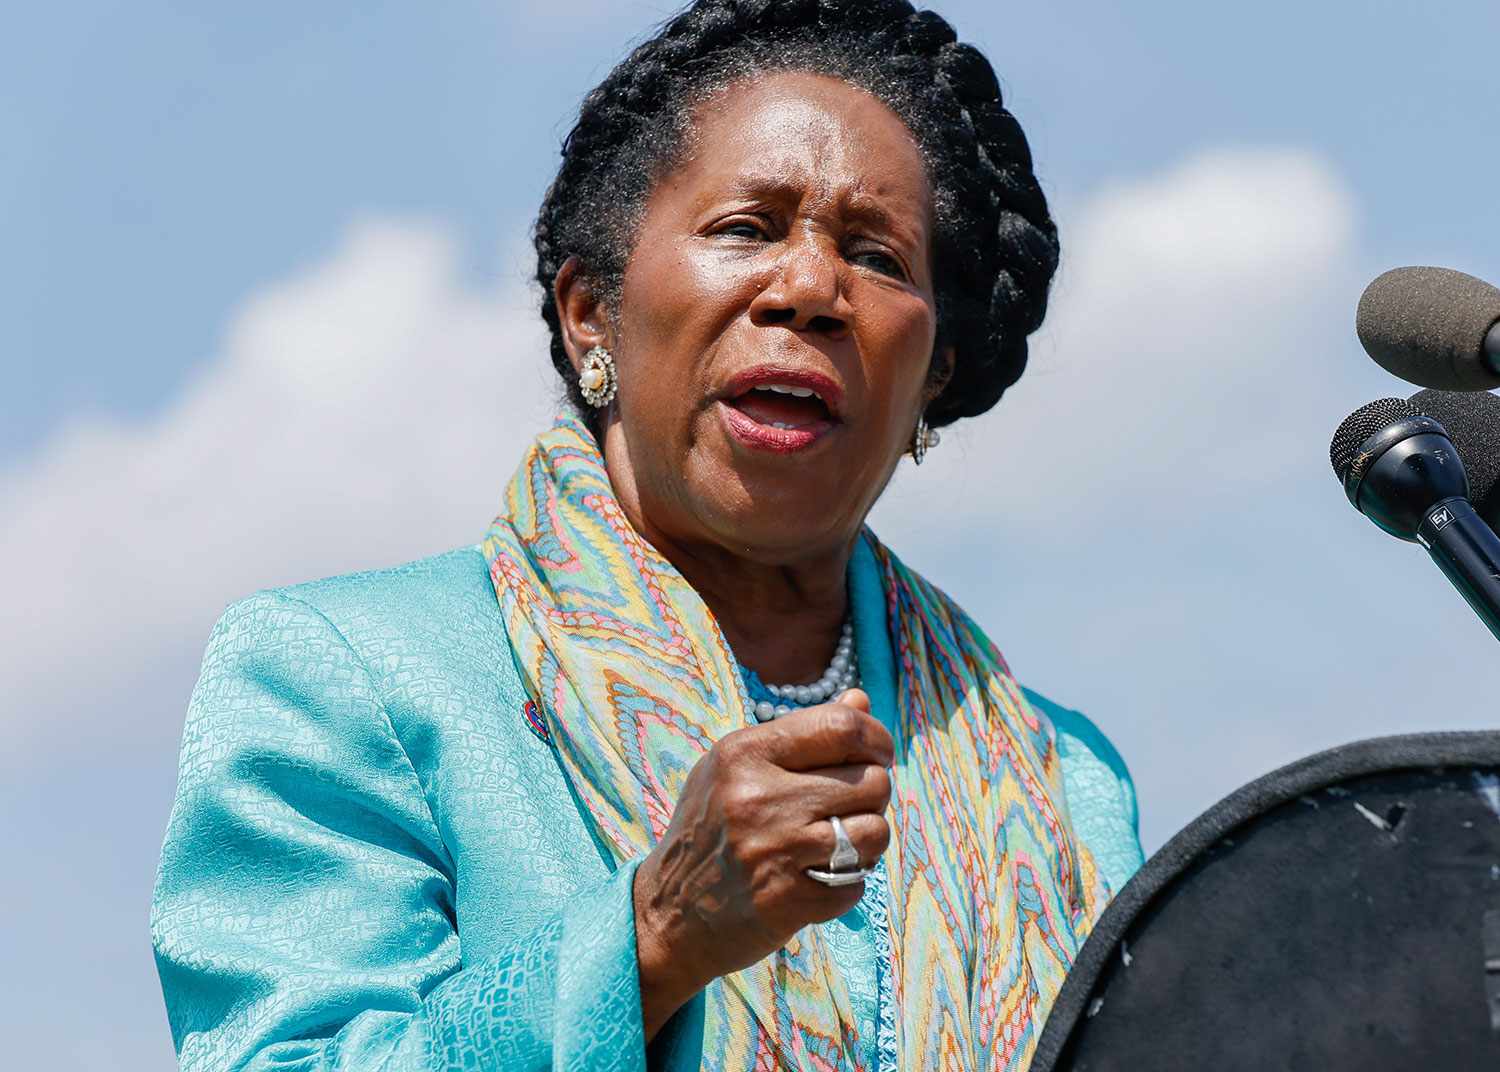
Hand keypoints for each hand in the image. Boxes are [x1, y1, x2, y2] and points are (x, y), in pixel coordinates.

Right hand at [632, 688, 892, 1038]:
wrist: (669, 913)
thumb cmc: (710, 829)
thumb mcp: (736, 767)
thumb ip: (800, 733)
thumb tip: (860, 701)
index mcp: (743, 753)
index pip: (841, 727)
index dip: (876, 738)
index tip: (878, 755)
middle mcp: (758, 798)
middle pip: (869, 780)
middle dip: (874, 793)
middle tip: (850, 806)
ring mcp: (775, 851)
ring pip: (874, 831)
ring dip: (868, 838)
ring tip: (839, 841)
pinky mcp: (789, 900)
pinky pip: (858, 881)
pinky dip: (849, 881)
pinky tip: (818, 877)